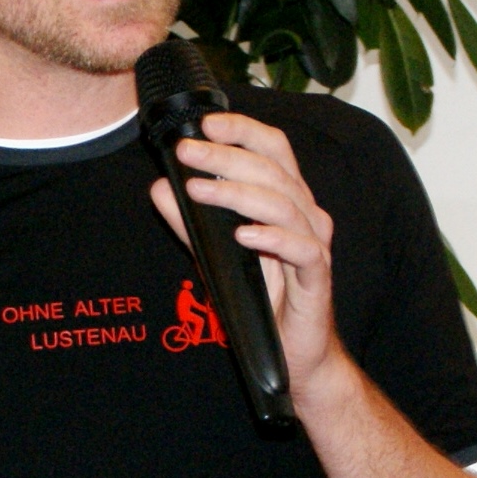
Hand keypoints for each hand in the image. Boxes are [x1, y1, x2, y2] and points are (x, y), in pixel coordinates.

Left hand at [148, 111, 341, 400]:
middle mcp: (306, 214)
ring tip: (199, 191)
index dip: (242, 130)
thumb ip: (189, 222)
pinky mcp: (318, 277)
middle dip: (226, 157)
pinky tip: (243, 235)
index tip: (204, 125)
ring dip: (238, 193)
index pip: (272, 148)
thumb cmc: (261, 298)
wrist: (294, 352)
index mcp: (286, 198)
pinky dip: (272, 238)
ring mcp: (314, 244)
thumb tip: (158, 188)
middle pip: (273, 169)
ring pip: (284, 204)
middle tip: (188, 153)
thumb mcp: (214, 253)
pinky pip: (302, 250)